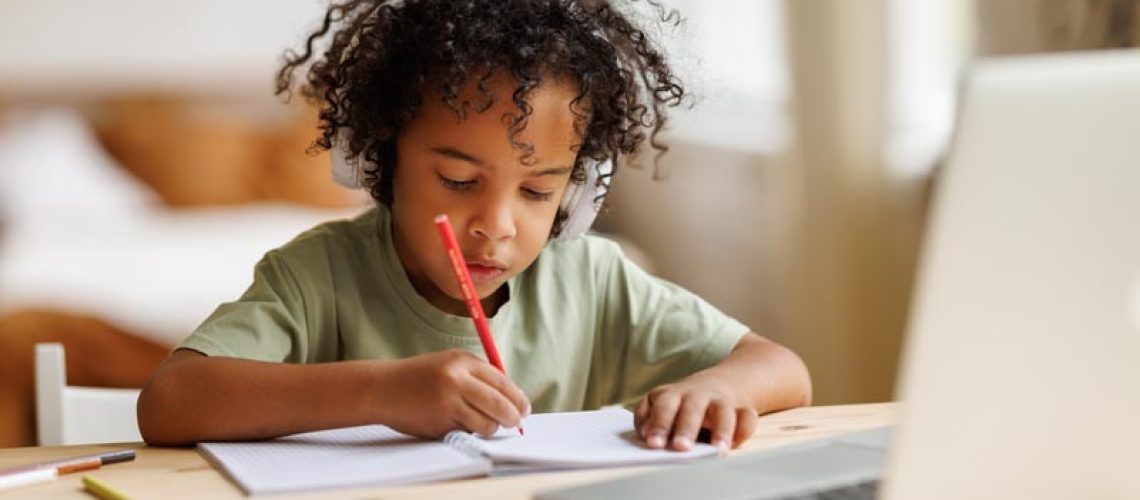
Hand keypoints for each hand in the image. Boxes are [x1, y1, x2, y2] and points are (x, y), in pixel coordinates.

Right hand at [375, 349, 529, 438]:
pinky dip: (468, 431)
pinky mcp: (439, 422)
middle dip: (513, 417)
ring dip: (491, 428)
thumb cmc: (420, 377)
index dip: (518, 398)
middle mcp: (457, 379)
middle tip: (516, 423)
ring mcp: (447, 401)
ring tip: (483, 424)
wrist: (383, 387)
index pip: (502, 381)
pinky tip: (457, 423)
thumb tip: (511, 399)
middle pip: (500, 404)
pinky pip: (466, 432)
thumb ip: (478, 377)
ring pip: (487, 423)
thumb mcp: (450, 364)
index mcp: (463, 361)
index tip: (524, 409)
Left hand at [633, 375, 758, 450]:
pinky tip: (736, 443)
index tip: (654, 444)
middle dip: (686, 428)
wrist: (725, 382)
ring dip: (721, 430)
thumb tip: (644, 434)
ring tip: (716, 450)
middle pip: (692, 408)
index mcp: (675, 394)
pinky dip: (743, 430)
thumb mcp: (663, 402)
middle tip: (680, 448)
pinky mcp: (744, 409)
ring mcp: (723, 401)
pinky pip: (748, 417)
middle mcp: (699, 396)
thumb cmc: (685, 402)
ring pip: (723, 412)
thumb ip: (649, 417)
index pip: (664, 406)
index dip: (659, 424)